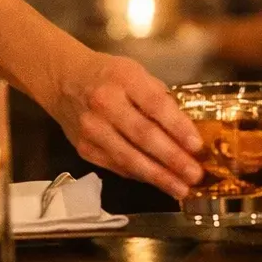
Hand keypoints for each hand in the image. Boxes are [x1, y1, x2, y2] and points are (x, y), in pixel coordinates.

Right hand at [52, 49, 203, 198]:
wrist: (64, 81)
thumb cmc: (109, 75)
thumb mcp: (136, 72)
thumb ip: (159, 98)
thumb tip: (187, 129)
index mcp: (125, 79)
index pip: (156, 105)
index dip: (178, 127)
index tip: (197, 146)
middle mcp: (106, 104)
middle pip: (144, 136)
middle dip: (173, 158)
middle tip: (195, 175)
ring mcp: (92, 129)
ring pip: (130, 158)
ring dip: (159, 176)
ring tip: (181, 188)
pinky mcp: (85, 149)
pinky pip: (117, 166)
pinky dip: (140, 176)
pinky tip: (158, 182)